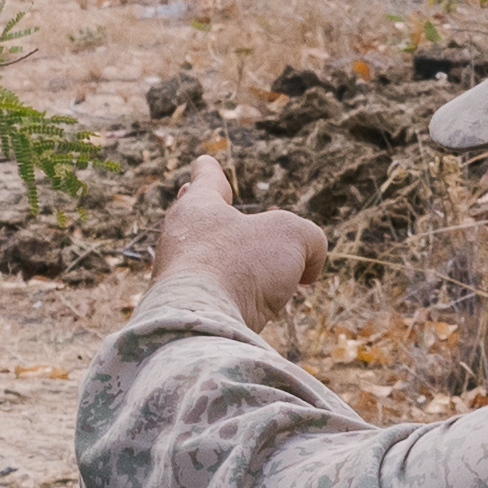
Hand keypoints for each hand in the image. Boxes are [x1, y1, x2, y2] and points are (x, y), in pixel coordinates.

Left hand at [157, 147, 326, 330]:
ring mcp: (177, 280)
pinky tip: (248, 313)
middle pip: (197, 222)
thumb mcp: (292, 236)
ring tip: (253, 275)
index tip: (203, 161)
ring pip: (207, 265)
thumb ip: (309, 239)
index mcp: (198, 209)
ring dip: (231, 267)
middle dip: (208, 216)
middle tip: (196, 201)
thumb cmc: (240, 266)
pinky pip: (214, 300)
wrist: (201, 326)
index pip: (207, 180)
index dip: (210, 170)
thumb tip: (307, 271)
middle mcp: (180, 241)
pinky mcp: (184, 314)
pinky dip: (234, 302)